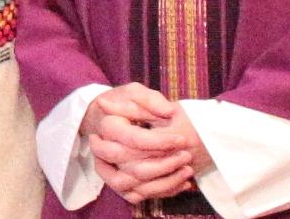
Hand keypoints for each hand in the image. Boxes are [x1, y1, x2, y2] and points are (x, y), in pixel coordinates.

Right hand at [82, 83, 196, 200]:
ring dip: (165, 182)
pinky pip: (137, 196)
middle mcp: (103, 152)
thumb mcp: (134, 92)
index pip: (135, 140)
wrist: (102, 118)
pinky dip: (161, 193)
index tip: (182, 139)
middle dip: (166, 164)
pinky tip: (180, 182)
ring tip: (187, 170)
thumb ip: (151, 100)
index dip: (161, 142)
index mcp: (108, 127)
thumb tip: (169, 111)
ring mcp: (109, 170)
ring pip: (136, 187)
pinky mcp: (117, 183)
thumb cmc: (122, 104)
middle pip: (136, 168)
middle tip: (187, 155)